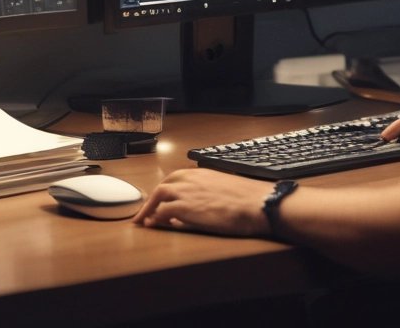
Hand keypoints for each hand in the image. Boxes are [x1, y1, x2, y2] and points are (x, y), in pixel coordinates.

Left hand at [133, 168, 270, 235]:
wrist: (256, 203)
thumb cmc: (248, 200)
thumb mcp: (227, 190)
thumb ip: (211, 193)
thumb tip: (202, 204)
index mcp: (203, 173)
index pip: (177, 177)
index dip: (167, 189)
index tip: (161, 199)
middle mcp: (193, 179)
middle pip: (165, 183)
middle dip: (153, 197)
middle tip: (146, 211)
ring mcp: (188, 191)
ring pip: (159, 194)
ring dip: (148, 207)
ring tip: (142, 220)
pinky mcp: (186, 207)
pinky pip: (162, 211)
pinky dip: (156, 217)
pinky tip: (154, 225)